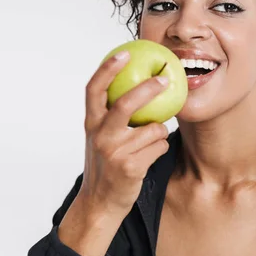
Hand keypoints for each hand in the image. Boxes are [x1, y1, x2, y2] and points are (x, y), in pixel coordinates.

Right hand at [80, 50, 169, 215]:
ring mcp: (114, 152)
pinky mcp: (130, 167)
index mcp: (91, 123)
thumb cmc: (106, 164)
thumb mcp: (101, 137)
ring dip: (160, 132)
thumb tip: (139, 85)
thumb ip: (112, 115)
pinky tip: (149, 156)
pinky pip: (159, 146)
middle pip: (125, 104)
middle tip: (164, 79)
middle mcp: (100, 135)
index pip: (94, 89)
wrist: (100, 202)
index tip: (124, 53)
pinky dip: (160, 147)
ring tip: (149, 142)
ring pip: (153, 128)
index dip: (108, 69)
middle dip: (147, 89)